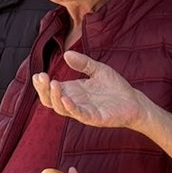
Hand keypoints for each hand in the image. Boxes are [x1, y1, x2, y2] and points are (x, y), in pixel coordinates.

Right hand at [31, 51, 147, 130]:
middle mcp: (74, 102)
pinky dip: (70, 107)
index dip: (42, 84)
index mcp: (73, 91)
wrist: (134, 101)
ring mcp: (83, 111)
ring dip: (55, 97)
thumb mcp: (98, 69)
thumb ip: (83, 63)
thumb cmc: (115, 87)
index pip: (51, 90)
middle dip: (43, 90)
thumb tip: (66, 54)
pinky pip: (79, 114)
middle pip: (50, 100)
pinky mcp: (94, 118)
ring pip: (61, 109)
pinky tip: (65, 98)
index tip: (38, 74)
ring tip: (53, 83)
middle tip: (41, 77)